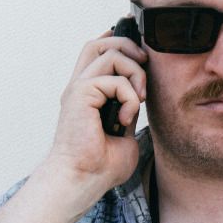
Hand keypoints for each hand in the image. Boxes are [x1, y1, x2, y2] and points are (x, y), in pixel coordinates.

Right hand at [42, 28, 148, 199]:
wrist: (83, 180)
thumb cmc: (100, 166)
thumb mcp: (125, 131)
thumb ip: (129, 108)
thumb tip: (137, 94)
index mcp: (87, 95)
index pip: (98, 53)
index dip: (118, 42)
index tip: (139, 50)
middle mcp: (80, 87)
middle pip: (100, 44)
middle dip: (128, 46)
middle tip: (144, 68)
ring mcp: (78, 89)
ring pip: (110, 54)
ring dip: (134, 73)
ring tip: (138, 99)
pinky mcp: (80, 95)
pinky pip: (114, 79)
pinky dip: (128, 96)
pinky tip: (124, 119)